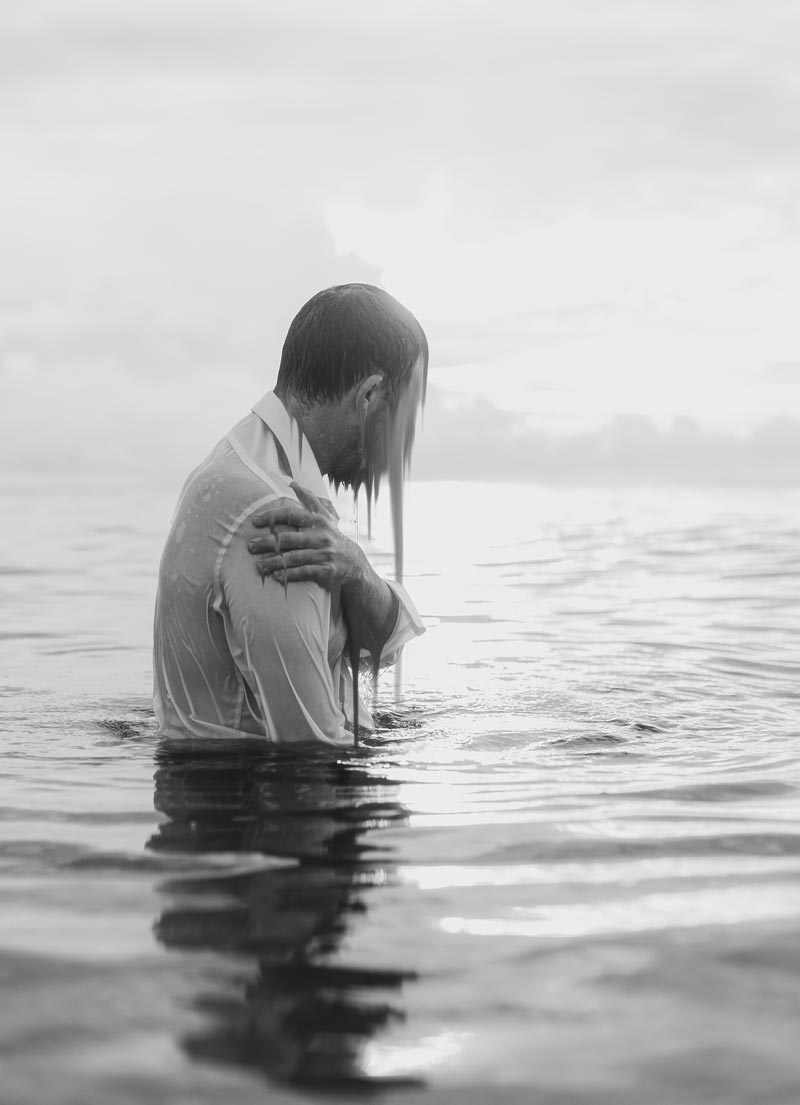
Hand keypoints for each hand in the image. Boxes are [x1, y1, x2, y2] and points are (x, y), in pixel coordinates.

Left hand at [248, 482, 364, 590]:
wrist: (354, 562)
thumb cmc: (332, 536)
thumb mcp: (325, 516)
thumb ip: (309, 500)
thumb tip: (292, 483)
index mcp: (318, 521)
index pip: (292, 515)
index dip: (273, 516)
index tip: (255, 521)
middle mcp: (321, 536)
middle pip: (289, 538)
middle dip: (267, 542)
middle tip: (250, 546)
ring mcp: (324, 554)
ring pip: (294, 557)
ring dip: (274, 562)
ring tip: (259, 565)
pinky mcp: (326, 570)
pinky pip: (304, 572)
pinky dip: (289, 575)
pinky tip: (276, 576)